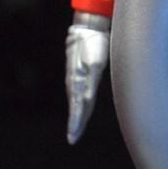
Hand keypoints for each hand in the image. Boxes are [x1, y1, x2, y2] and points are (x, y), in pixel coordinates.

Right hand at [65, 24, 109, 143]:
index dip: (76, 124)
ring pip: (78, 101)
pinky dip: (79, 104)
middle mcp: (75, 82)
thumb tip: (85, 101)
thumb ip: (90, 83)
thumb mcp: (95, 65)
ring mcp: (76, 77)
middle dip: (75, 124)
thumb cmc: (94, 46)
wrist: (88, 29)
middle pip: (77, 108)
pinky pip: (79, 92)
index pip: (79, 108)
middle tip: (72, 139)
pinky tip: (80, 108)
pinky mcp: (78, 72)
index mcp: (79, 83)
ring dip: (77, 116)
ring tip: (75, 130)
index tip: (73, 138)